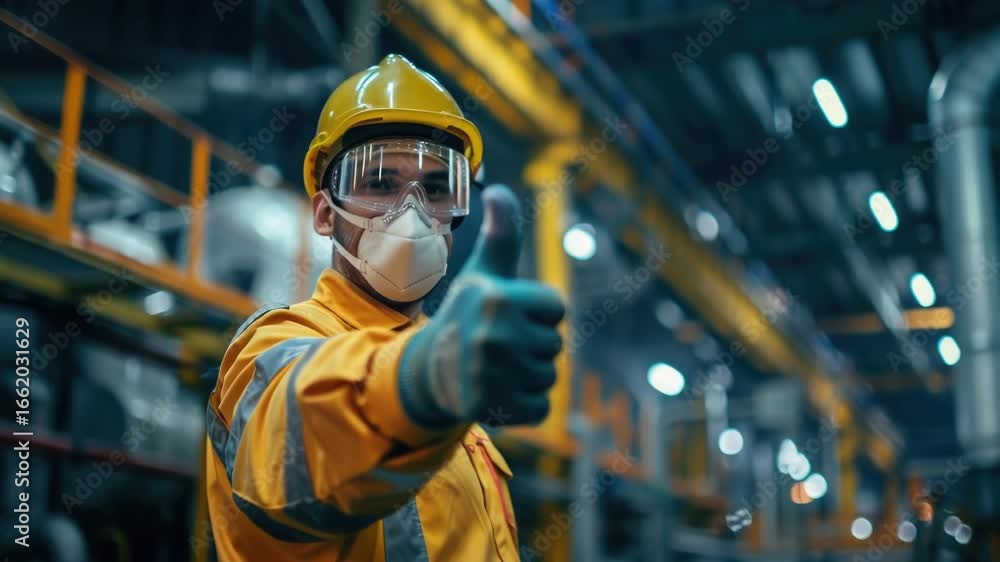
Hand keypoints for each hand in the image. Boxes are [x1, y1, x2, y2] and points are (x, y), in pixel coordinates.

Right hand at [398, 184, 564, 426]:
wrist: (428, 371)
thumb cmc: (466, 314)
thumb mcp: (483, 273)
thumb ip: (501, 234)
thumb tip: (498, 188)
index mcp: (498, 298)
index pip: (556, 307)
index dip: (536, 311)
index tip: (506, 313)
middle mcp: (496, 335)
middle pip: (554, 344)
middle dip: (532, 344)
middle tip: (497, 343)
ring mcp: (495, 375)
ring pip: (549, 376)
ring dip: (528, 375)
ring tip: (496, 367)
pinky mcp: (497, 408)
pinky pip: (541, 408)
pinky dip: (524, 405)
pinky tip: (497, 392)